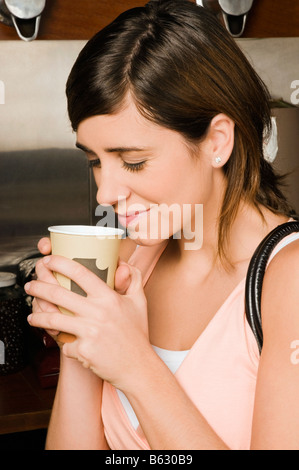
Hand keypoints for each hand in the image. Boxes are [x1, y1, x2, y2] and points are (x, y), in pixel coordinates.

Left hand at [26, 255, 148, 389]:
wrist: (137, 367)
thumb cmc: (137, 334)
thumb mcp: (140, 302)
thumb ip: (133, 278)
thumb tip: (123, 264)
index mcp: (109, 298)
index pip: (80, 273)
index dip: (60, 263)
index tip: (49, 260)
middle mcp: (98, 312)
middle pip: (58, 294)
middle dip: (38, 287)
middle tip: (30, 286)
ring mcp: (89, 332)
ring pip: (52, 319)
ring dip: (37, 316)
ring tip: (32, 315)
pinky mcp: (82, 350)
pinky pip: (64, 343)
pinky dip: (62, 343)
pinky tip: (62, 343)